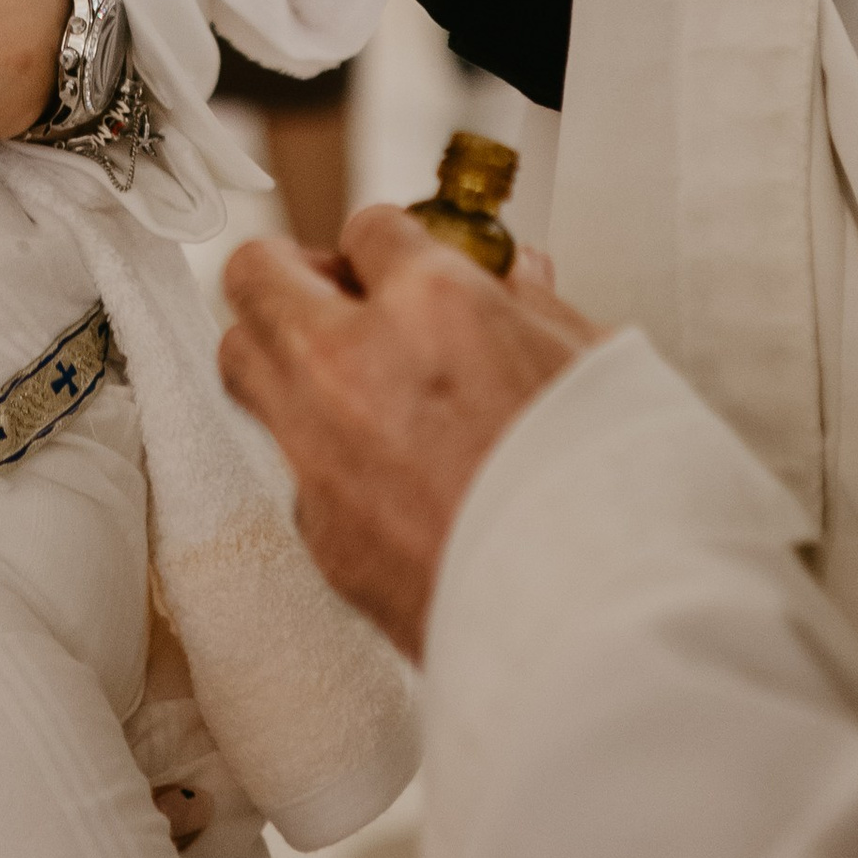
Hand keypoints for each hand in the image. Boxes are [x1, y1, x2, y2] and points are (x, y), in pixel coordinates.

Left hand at [217, 210, 601, 659]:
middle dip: (293, 275)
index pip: (368, 227)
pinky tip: (380, 474)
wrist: (601, 631)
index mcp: (433, 305)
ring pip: (242, 363)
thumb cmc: (615, 496)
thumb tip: (513, 279)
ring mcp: (322, 452)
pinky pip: (289, 464)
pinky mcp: (317, 532)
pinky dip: (320, 454)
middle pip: (256, 275)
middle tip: (337, 296)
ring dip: (280, 353)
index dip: (390, 242)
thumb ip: (534, 308)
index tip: (405, 261)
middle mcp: (354, 366)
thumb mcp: (595, 365)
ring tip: (339, 374)